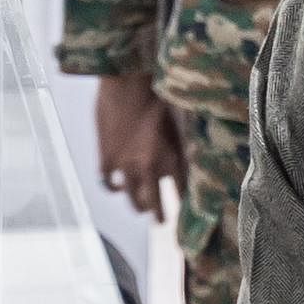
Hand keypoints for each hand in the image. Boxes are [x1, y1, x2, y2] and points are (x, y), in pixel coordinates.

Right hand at [95, 68, 188, 219]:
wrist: (126, 81)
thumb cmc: (158, 93)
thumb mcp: (180, 120)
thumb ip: (186, 142)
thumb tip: (196, 153)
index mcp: (172, 157)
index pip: (183, 190)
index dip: (186, 203)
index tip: (190, 211)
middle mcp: (150, 167)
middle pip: (156, 203)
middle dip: (160, 215)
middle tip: (161, 222)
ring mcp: (126, 166)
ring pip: (132, 199)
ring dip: (138, 206)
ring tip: (142, 210)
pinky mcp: (107, 159)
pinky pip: (109, 182)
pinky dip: (113, 186)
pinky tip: (117, 186)